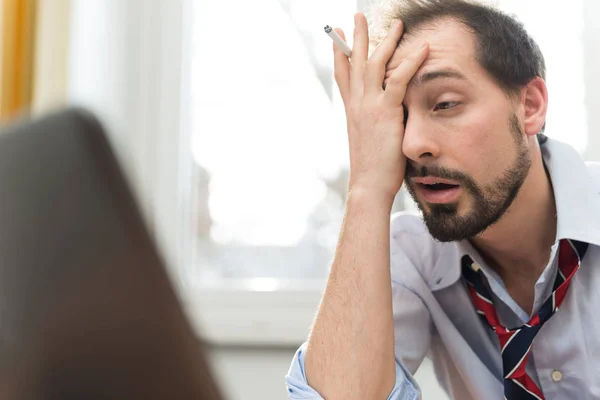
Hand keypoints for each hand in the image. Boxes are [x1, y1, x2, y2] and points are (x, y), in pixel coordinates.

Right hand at [333, 13, 428, 200]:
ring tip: (397, 24)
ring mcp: (368, 107)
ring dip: (385, 41)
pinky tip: (423, 48)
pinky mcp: (385, 112)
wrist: (368, 185)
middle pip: (353, 62)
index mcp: (351, 110)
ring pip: (374, 64)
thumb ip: (374, 123)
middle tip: (357, 16)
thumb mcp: (369, 140)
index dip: (340, 54)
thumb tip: (387, 116)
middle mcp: (356, 104)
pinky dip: (411, 61)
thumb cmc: (373, 168)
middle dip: (356, 37)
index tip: (338, 36)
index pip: (342, 76)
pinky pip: (399, 79)